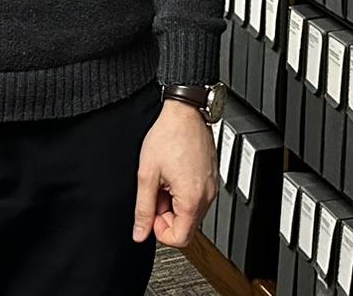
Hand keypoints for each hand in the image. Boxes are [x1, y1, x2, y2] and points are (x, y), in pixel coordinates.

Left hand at [132, 100, 217, 247]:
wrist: (185, 113)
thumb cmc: (169, 136)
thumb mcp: (147, 174)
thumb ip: (143, 209)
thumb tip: (140, 232)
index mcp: (192, 198)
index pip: (181, 238)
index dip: (161, 231)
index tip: (152, 216)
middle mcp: (207, 195)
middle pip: (187, 226)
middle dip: (166, 215)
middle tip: (155, 194)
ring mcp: (212, 187)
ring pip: (191, 213)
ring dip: (174, 204)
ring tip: (164, 181)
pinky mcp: (212, 178)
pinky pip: (197, 198)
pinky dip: (183, 194)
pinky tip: (173, 175)